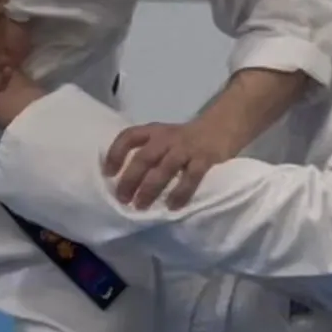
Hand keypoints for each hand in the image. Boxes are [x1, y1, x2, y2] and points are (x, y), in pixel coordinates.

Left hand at [103, 118, 237, 209]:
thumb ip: (149, 152)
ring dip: (150, 189)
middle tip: (123, 199)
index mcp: (154, 131)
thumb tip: (127, 180)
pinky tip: (172, 206)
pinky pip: (191, 177)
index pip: (129, 137)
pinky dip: (180, 192)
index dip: (116, 153)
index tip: (108, 174)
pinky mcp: (205, 158)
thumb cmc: (187, 138)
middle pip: (144, 157)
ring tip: (141, 206)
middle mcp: (167, 137)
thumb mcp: (165, 137)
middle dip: (130, 179)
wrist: (222, 126)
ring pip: (164, 169)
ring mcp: (186, 147)